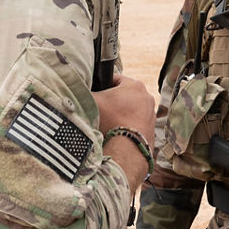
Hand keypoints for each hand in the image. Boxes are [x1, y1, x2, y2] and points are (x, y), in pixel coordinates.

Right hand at [94, 75, 155, 193]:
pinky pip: (135, 125)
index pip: (114, 79)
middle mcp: (147, 97)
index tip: (95, 94)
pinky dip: (127, 128)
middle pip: (123, 96)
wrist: (126, 149)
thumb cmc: (110, 121)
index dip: (102, 86)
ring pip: (130, 111)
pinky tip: (117, 134)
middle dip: (112, 102)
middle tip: (100, 110)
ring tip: (107, 124)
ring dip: (120, 115)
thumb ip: (84, 93)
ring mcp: (151, 115)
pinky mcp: (152, 130)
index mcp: (134, 85)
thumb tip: (77, 91)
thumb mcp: (92, 101)